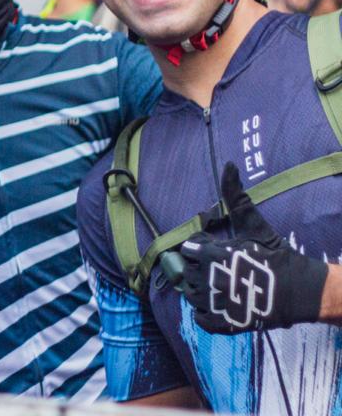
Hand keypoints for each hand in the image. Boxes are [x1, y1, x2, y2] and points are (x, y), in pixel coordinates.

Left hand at [179, 163, 327, 332]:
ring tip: (220, 285)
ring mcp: (215, 303)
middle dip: (199, 267)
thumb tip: (228, 165)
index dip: (201, 247)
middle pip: (186, 271)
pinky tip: (218, 305)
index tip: (216, 248)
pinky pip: (200, 319)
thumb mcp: (254, 224)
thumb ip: (236, 196)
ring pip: (191, 296)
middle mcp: (208, 279)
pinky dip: (205, 314)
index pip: (188, 248)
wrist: (300, 290)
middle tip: (219, 268)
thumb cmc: (275, 255)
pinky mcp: (224, 323)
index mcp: (212, 255)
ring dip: (200, 290)